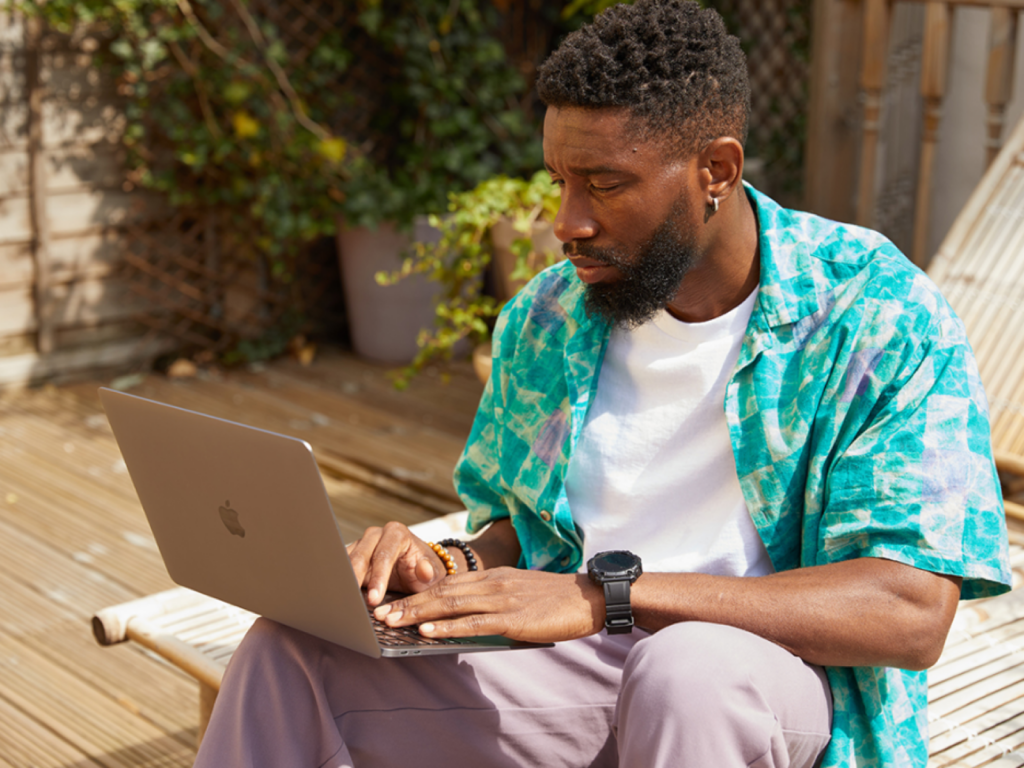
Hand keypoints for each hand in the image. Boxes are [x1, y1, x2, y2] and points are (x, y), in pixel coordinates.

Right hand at [346, 522, 447, 606]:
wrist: (418, 571)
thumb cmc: (426, 571)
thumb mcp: (434, 573)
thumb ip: (430, 571)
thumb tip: (424, 570)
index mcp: (397, 533)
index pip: (384, 555)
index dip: (378, 577)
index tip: (374, 598)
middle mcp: (376, 535)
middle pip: (361, 555)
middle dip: (356, 579)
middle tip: (353, 602)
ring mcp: (362, 544)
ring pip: (347, 559)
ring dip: (344, 579)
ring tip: (341, 599)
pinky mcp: (352, 557)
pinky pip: (342, 566)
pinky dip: (339, 580)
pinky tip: (337, 594)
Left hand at [372, 567, 605, 643]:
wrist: (589, 597)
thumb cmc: (555, 599)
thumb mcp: (518, 591)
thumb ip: (491, 599)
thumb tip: (463, 616)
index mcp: (492, 576)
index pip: (446, 583)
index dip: (417, 593)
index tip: (392, 602)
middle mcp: (492, 583)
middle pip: (441, 591)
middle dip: (408, 603)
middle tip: (380, 615)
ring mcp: (502, 598)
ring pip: (451, 604)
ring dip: (419, 614)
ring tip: (393, 622)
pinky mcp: (513, 617)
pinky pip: (474, 622)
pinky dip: (448, 626)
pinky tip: (429, 632)